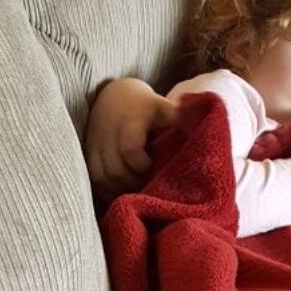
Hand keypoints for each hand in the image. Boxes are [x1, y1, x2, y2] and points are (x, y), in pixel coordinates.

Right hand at [85, 78, 177, 199]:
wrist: (115, 95)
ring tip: (136, 193)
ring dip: (119, 190)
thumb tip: (203, 128)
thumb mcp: (166, 107)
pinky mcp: (87, 153)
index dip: (142, 164)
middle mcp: (108, 134)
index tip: (153, 166)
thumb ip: (183, 118)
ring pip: (102, 177)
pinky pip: (93, 179)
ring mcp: (95, 144)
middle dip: (133, 183)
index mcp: (130, 122)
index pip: (131, 149)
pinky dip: (107, 190)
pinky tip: (122, 194)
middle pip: (115, 170)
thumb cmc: (147, 105)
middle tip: (148, 188)